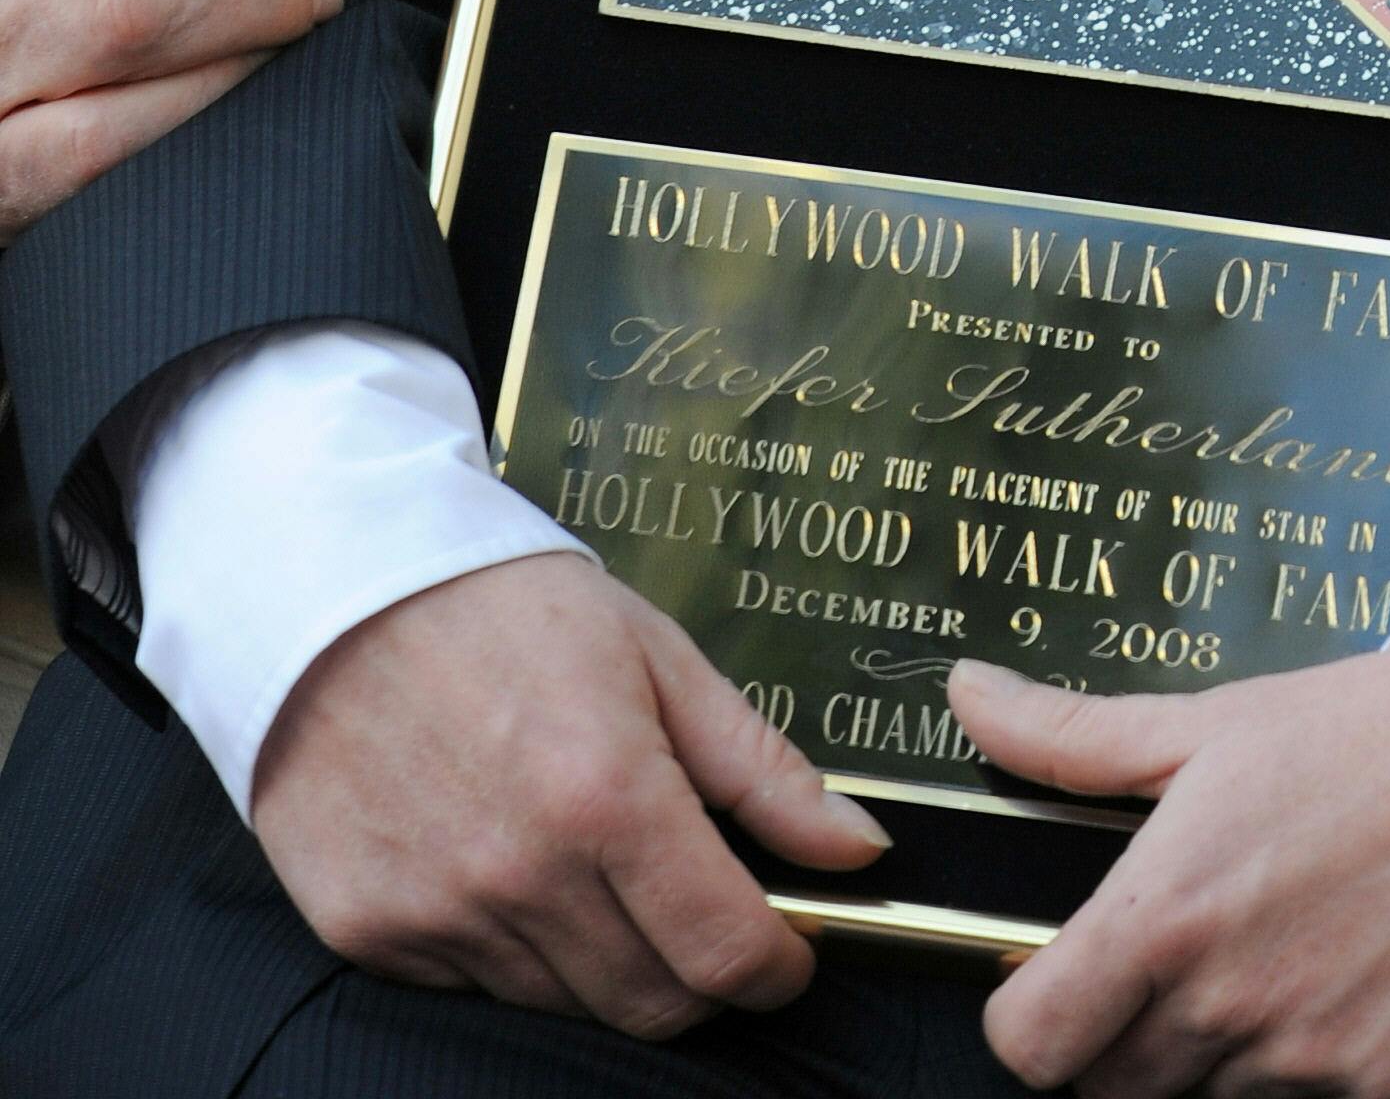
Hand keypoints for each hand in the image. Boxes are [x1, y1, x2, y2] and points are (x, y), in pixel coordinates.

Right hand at [253, 557, 887, 1031]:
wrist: (332, 581)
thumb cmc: (503, 603)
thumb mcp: (656, 654)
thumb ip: (763, 767)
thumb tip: (860, 851)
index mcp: (607, 797)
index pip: (723, 955)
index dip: (777, 967)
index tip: (788, 950)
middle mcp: (522, 875)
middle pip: (652, 1004)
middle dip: (701, 974)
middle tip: (701, 905)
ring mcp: (439, 914)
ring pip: (567, 1001)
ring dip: (608, 956)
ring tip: (593, 857)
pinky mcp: (371, 932)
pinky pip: (477, 983)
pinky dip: (514, 946)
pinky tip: (508, 858)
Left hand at [966, 644, 1389, 1098]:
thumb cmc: (1366, 738)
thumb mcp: (1211, 723)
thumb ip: (1071, 735)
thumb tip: (968, 693)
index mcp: (1166, 914)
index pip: (1032, 1045)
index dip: (1029, 1019)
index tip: (1057, 983)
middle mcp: (1227, 1004)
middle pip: (1111, 1089)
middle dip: (1123, 1036)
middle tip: (1177, 960)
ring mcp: (1308, 1063)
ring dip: (1215, 1060)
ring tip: (1269, 963)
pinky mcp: (1387, 1096)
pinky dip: (1303, 1080)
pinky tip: (1334, 998)